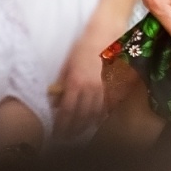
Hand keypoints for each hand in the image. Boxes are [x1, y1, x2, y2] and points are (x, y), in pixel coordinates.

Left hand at [51, 19, 118, 138]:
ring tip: (80, 132)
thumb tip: (55, 100)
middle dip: (73, 129)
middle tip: (66, 138)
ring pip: (97, 113)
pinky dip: (102, 115)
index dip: (61, 125)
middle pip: (82, 116)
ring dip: (87, 125)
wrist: (105, 31)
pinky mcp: (115, 84)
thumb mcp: (67, 63)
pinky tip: (97, 121)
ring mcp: (105, 87)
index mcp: (76, 82)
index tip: (56, 133)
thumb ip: (61, 84)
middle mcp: (91, 88)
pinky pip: (109, 105)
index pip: (67, 111)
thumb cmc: (83, 44)